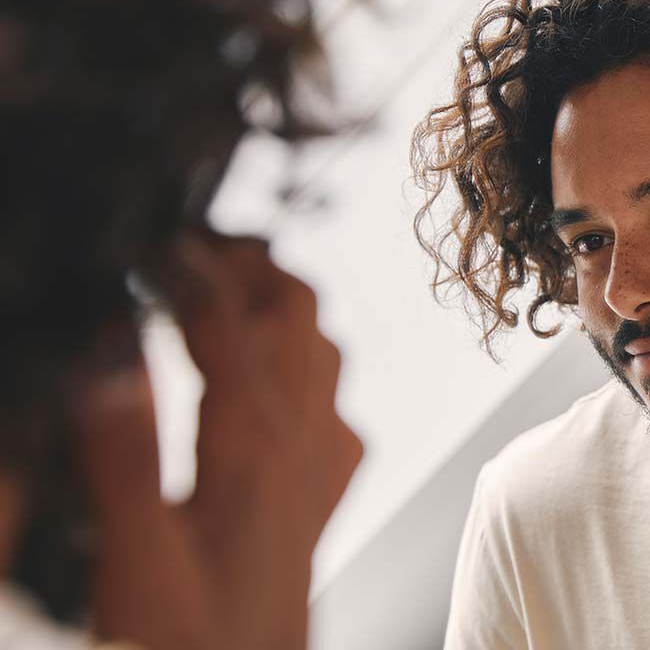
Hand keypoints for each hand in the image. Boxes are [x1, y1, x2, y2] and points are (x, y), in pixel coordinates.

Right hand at [74, 235, 361, 649]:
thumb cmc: (195, 646)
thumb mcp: (136, 555)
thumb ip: (125, 452)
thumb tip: (116, 352)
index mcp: (254, 448)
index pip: (231, 324)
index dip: (193, 270)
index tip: (155, 241)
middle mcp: (300, 448)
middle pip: (298, 319)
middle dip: (253, 267)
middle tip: (199, 245)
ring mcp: (316, 474)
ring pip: (322, 356)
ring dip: (284, 309)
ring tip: (234, 286)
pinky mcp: (316, 504)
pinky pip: (332, 413)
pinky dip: (304, 372)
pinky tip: (280, 386)